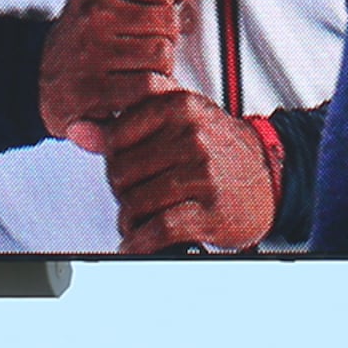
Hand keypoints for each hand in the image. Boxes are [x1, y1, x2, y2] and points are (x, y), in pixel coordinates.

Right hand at [35, 0, 190, 149]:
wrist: (35, 81)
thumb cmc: (81, 40)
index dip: (167, 5)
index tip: (153, 17)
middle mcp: (91, 13)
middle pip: (168, 22)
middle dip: (166, 39)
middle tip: (145, 51)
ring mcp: (89, 51)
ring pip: (162, 55)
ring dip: (160, 68)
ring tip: (138, 70)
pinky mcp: (91, 89)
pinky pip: (147, 86)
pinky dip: (150, 91)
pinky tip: (135, 90)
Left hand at [101, 91, 277, 253]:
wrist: (270, 176)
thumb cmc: (216, 148)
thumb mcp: (176, 119)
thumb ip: (124, 121)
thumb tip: (77, 130)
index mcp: (181, 105)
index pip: (115, 137)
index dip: (115, 158)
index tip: (132, 166)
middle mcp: (193, 135)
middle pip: (121, 173)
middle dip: (123, 192)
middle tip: (141, 196)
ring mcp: (203, 172)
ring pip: (135, 203)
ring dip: (131, 220)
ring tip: (143, 219)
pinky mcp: (209, 211)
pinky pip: (157, 230)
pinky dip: (140, 242)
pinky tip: (139, 242)